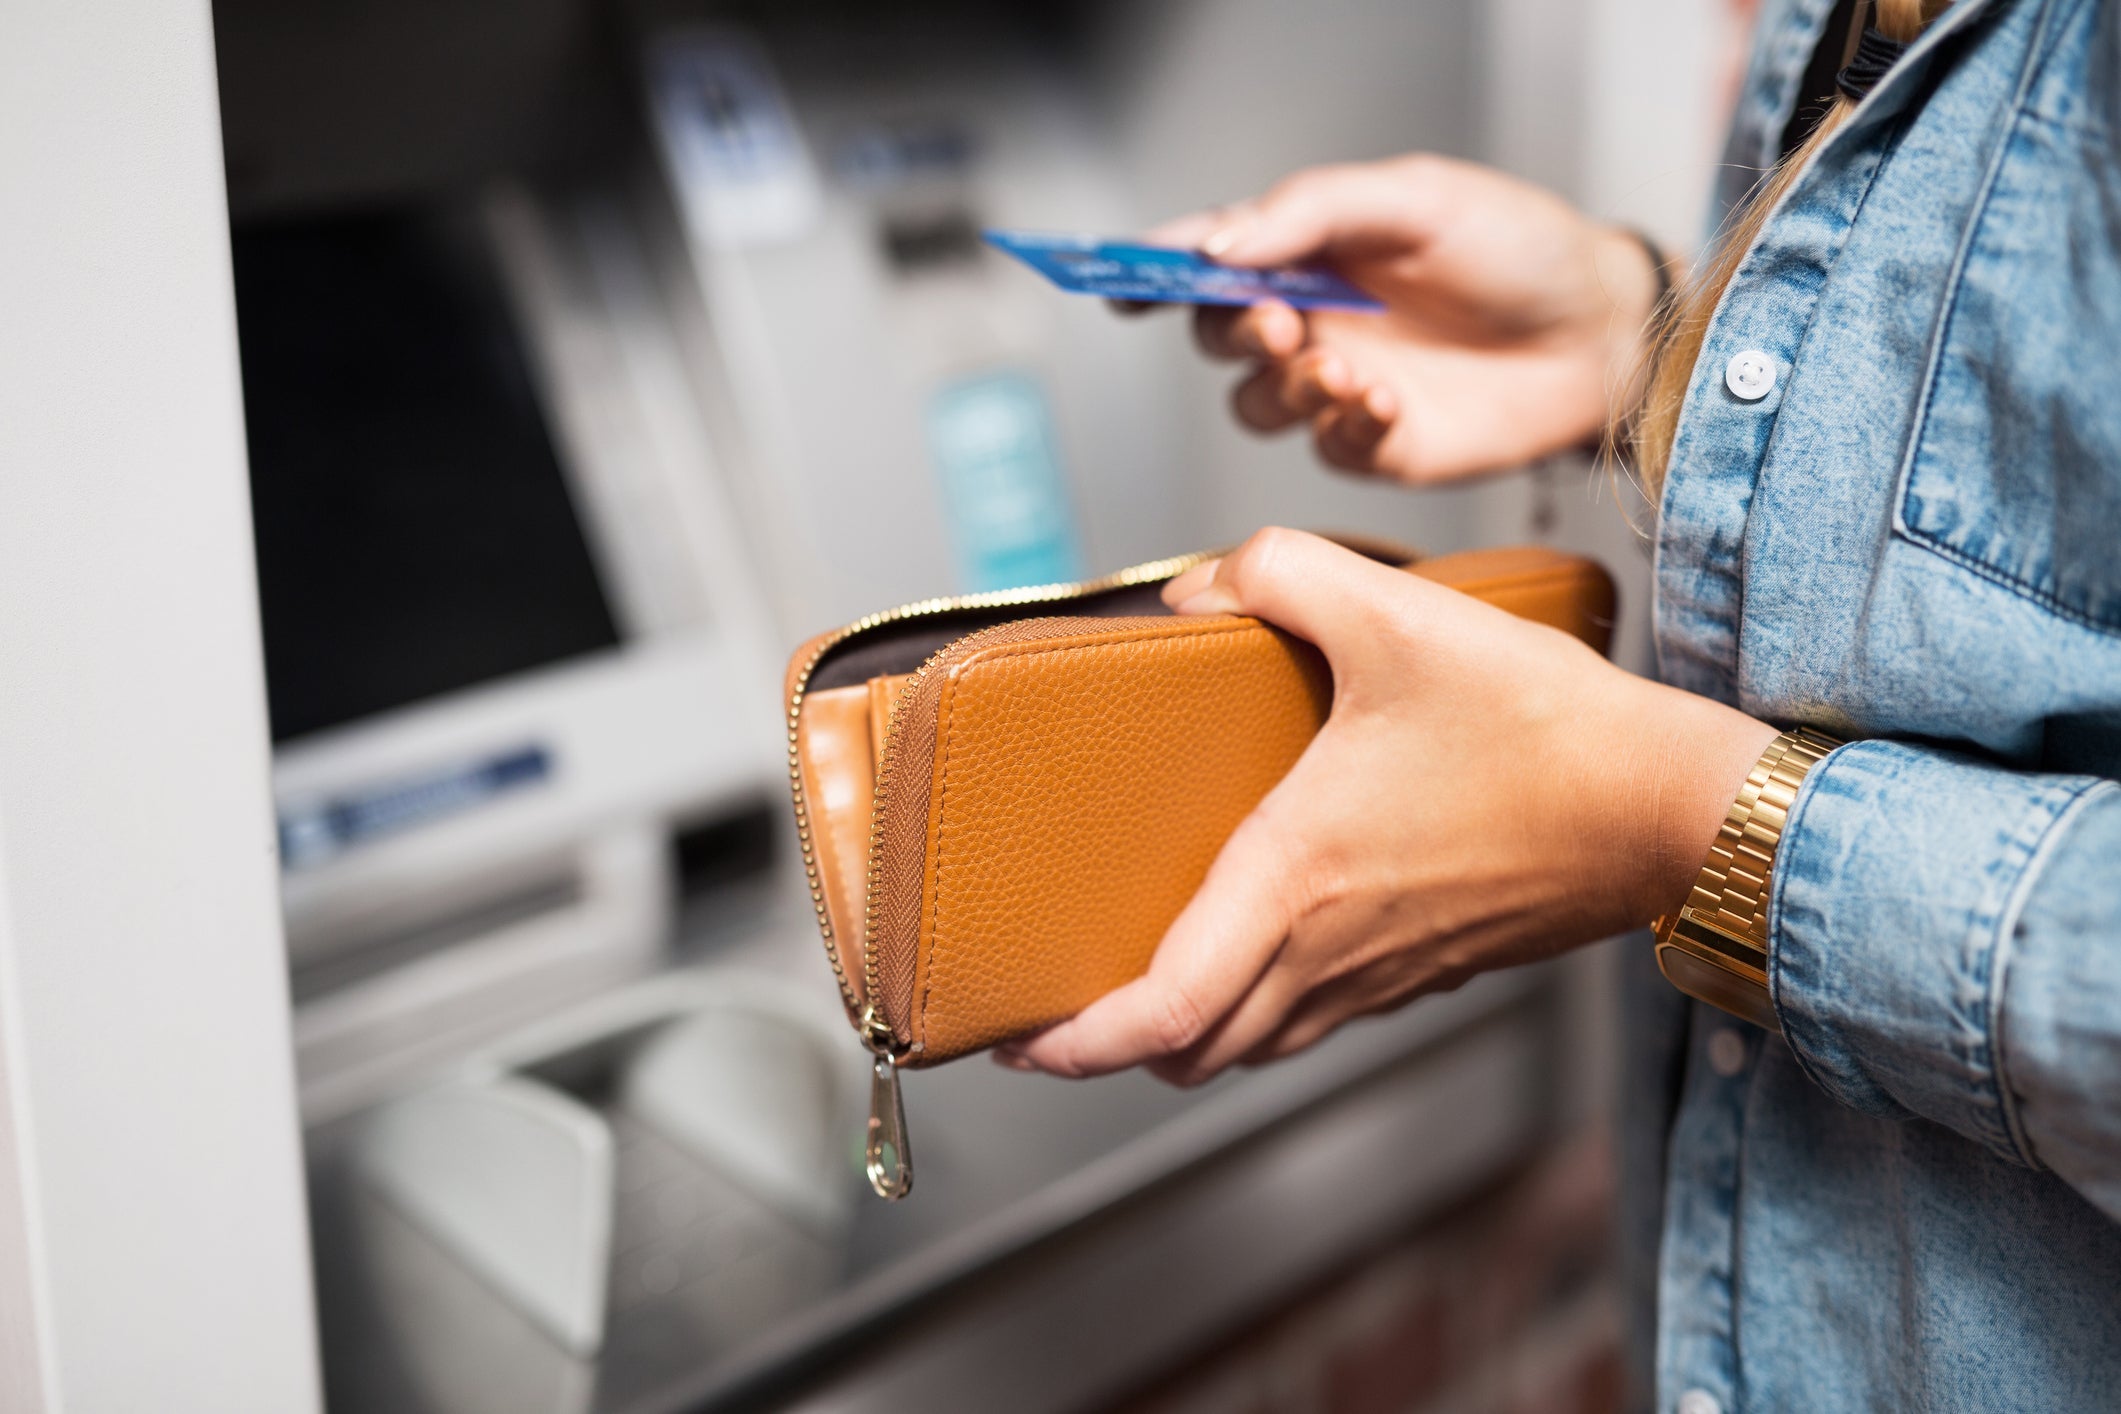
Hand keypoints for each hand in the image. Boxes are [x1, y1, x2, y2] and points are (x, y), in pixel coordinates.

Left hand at [1000, 531, 1772, 1084]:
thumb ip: (1280, 573)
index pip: (1162, 1011)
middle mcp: (1329, 950)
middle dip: (1112, 1047)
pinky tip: (1256, 949)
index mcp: (1297, 878)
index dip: (1077, 1043)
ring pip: (1254, 1047)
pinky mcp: (1426, 972)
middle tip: (1056, 1007)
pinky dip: (1258, 1014)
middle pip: (1192, 1052)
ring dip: (1185, 1035)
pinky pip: (1315, 1021)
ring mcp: (1381, 976)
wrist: (1672, 809)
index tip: (1019, 1039)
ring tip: (1136, 987)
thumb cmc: (1546, 729)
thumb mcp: (1399, 614)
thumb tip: (1198, 588)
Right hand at [1132, 156, 1665, 484]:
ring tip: (1344, 368)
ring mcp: (1336, 386)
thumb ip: (1309, 211)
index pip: (1208, 257)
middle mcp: (1311, 319)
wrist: (1600, 332)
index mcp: (1309, 248)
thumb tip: (1215, 247)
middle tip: (1279, 320)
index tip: (1117, 281)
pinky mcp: (1373, 444)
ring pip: (1254, 404)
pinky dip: (1344, 424)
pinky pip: (1324, 446)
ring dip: (1285, 387)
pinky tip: (1387, 401)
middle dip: (1233, 330)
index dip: (1152, 270)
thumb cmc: (1516, 246)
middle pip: (1216, 337)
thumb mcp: (1412, 199)